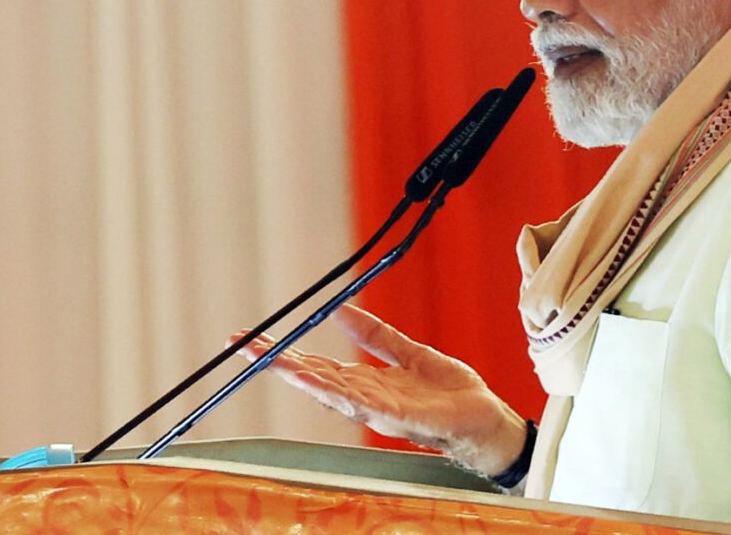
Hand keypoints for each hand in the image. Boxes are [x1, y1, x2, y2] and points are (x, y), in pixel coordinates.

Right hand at [231, 304, 527, 475]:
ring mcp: (383, 411)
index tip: (256, 341)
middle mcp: (368, 399)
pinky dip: (351, 396)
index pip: (319, 367)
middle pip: (316, 380)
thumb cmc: (450, 392)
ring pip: (337, 394)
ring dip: (307, 380)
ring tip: (278, 364)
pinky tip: (332, 387)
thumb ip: (377, 335)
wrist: (485, 416)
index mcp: (369, 383)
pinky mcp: (406, 418)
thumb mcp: (411, 353)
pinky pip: (373, 406)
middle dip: (281, 365)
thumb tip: (341, 311)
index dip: (287, 354)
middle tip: (246, 349)